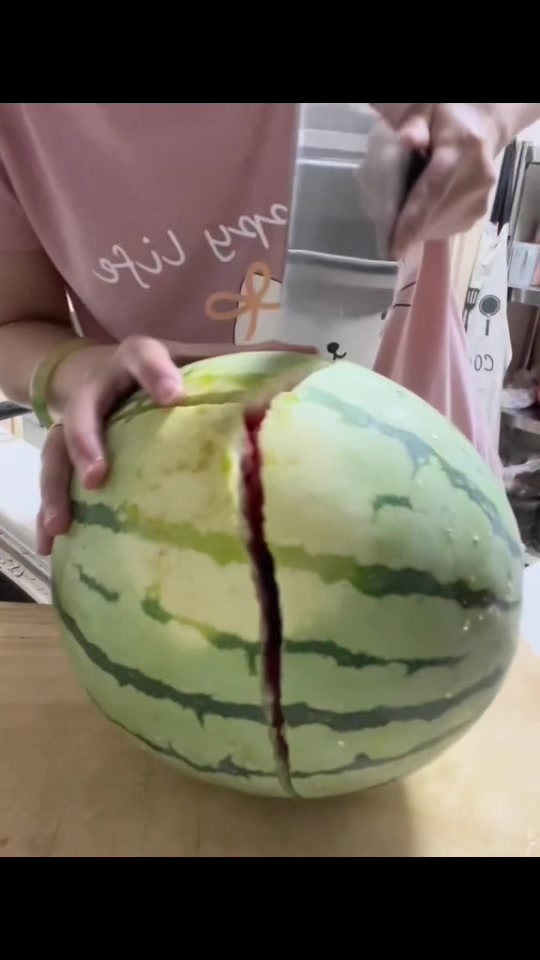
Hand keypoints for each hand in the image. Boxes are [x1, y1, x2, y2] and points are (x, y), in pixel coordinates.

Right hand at [37, 336, 315, 554]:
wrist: (101, 370)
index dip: (155, 373)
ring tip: (63, 524)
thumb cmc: (167, 372)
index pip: (143, 355)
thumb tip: (311, 351)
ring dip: (56, 487)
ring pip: (54, 450)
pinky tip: (52, 544)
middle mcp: (102, 389)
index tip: (173, 395)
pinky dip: (49, 509)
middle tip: (99, 475)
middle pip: (82, 407)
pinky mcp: (63, 454)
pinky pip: (50, 481)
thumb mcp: (199, 359)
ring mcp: (76, 422)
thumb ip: (247, 360)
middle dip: (86, 439)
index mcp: (139, 360)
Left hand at [363, 103, 503, 258]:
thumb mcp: (427, 110)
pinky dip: (429, 226)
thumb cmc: (447, 119)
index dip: (413, 221)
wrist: (483, 128)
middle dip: (407, 228)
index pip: (434, 189)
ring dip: (417, 228)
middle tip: (387, 230)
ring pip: (440, 226)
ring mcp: (482, 197)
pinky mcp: (480, 212)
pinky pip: (447, 228)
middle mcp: (477, 177)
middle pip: (434, 214)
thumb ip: (414, 125)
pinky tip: (423, 212)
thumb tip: (407, 142)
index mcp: (462, 148)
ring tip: (406, 213)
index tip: (394, 248)